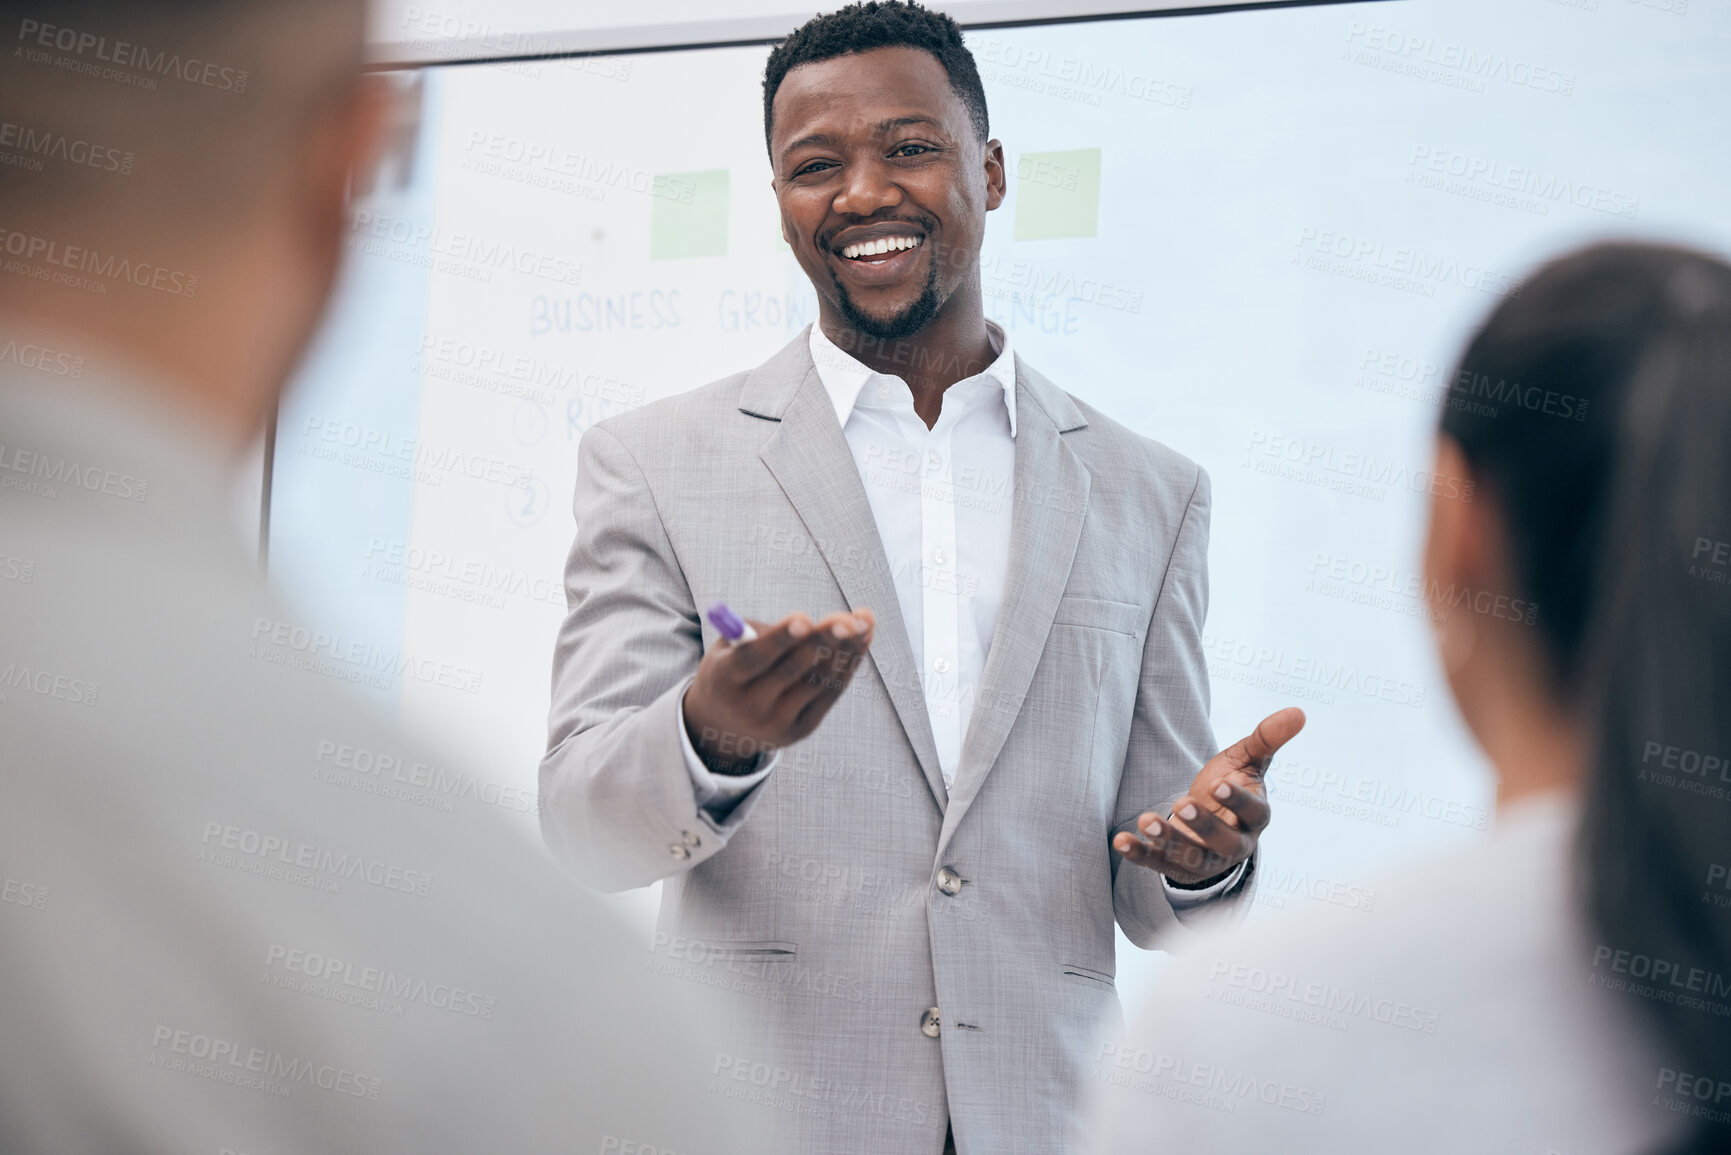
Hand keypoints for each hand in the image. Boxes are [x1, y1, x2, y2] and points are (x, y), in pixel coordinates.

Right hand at [683, 609, 875, 773]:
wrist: (724, 724)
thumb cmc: (733, 667)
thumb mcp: (732, 646)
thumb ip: (766, 632)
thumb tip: (813, 622)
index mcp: (723, 679)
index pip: (753, 659)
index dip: (780, 639)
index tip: (804, 617)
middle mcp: (749, 706)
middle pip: (792, 671)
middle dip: (823, 641)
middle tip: (848, 619)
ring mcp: (777, 722)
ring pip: (818, 681)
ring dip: (845, 648)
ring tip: (864, 620)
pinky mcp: (801, 729)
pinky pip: (830, 692)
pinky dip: (848, 664)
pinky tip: (862, 639)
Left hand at [1113, 707, 1304, 885]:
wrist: (1208, 820)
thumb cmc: (1230, 785)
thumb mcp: (1246, 760)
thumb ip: (1267, 739)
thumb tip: (1299, 711)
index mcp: (1255, 817)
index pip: (1253, 812)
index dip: (1238, 801)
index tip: (1218, 785)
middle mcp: (1235, 844)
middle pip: (1224, 842)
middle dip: (1203, 825)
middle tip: (1181, 802)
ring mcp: (1207, 860)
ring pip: (1191, 858)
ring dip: (1168, 840)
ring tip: (1146, 820)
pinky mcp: (1178, 868)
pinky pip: (1158, 865)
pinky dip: (1139, 854)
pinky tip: (1120, 840)